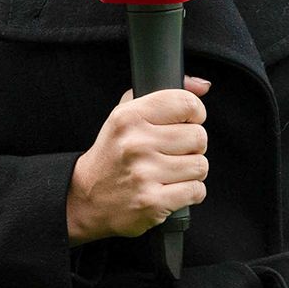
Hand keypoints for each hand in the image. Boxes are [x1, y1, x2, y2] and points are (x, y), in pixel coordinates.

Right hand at [66, 75, 210, 245]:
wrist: (86, 198)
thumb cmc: (113, 153)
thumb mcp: (127, 114)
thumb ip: (164, 95)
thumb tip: (202, 86)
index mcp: (130, 116)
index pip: (186, 103)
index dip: (195, 112)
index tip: (189, 121)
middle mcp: (136, 143)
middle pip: (198, 136)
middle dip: (193, 146)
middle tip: (176, 151)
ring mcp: (144, 174)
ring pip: (200, 165)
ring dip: (192, 170)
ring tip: (172, 171)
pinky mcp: (152, 202)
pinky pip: (196, 190)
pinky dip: (191, 192)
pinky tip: (172, 188)